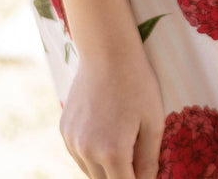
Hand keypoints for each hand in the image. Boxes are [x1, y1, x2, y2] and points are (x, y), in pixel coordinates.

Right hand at [60, 50, 164, 178]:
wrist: (107, 51)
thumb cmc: (137, 83)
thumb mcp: (153, 121)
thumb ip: (149, 159)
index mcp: (113, 152)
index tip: (143, 174)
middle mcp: (87, 151)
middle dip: (121, 176)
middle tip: (134, 160)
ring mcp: (72, 142)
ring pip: (89, 172)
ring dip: (104, 168)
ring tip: (120, 141)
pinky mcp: (64, 131)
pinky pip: (78, 155)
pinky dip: (91, 154)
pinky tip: (104, 133)